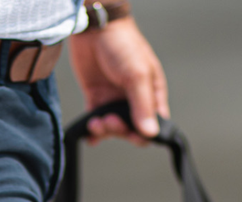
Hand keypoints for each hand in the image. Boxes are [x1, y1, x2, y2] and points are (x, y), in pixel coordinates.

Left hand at [67, 17, 168, 144]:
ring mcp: (114, 100)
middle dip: (120, 131)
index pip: (153, 125)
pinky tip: (89, 134)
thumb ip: (143, 105)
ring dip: (104, 131)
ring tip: (96, 122)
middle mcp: (134, 100)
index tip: (131, 132)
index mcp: (151, 94)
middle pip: (131, 130)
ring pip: (113, 129)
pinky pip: (96, 123)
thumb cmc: (122, 45)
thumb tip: (150, 133)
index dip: (143, 134)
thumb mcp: (137, 75)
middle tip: (109, 120)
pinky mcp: (96, 99)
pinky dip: (92, 132)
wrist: (95, 28)